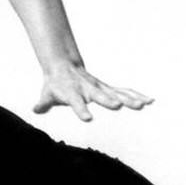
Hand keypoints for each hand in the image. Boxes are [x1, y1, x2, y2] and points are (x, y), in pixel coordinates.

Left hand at [33, 60, 151, 120]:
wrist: (64, 66)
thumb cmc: (55, 84)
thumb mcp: (47, 93)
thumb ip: (43, 102)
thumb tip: (35, 108)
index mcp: (73, 92)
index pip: (76, 102)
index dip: (81, 109)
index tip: (88, 118)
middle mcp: (89, 89)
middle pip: (99, 96)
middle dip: (108, 101)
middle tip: (117, 106)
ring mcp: (99, 88)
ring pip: (116, 93)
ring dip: (128, 99)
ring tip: (142, 105)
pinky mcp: (108, 89)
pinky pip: (124, 92)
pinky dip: (136, 96)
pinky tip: (150, 101)